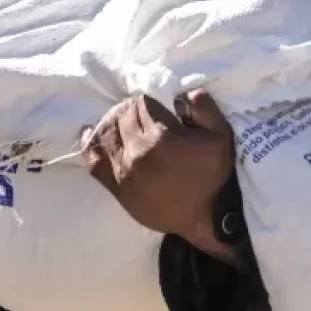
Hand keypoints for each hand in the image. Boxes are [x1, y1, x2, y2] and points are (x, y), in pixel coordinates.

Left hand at [82, 90, 234, 246]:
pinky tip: (90, 133)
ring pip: (107, 133)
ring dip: (112, 122)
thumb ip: (205, 107)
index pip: (141, 104)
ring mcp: (124, 171)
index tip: (154, 107)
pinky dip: (91, 145)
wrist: (206, 217)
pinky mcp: (117, 188)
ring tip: (122, 122)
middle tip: (140, 113)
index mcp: (162, 137)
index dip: (147, 102)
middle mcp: (138, 152)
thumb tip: (185, 93)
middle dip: (130, 110)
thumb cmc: (214, 175)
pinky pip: (95, 162)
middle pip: (122, 116)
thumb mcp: (221, 135)